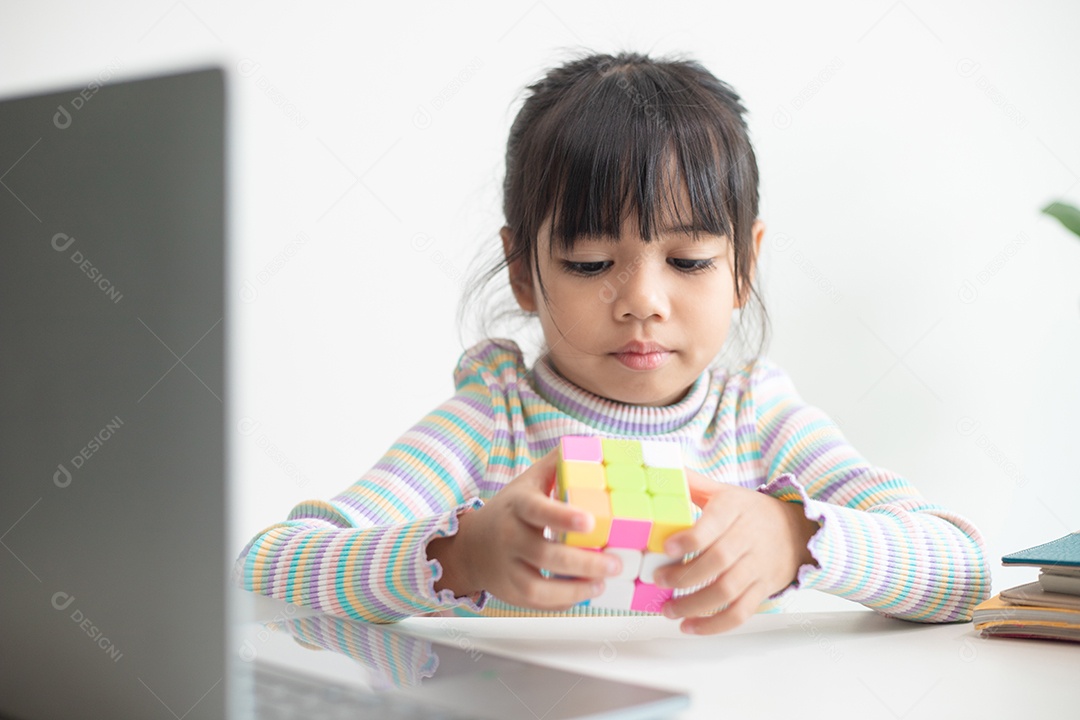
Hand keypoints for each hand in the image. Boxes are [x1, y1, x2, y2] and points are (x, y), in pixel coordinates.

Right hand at [428, 448, 622, 609]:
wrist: (471, 545)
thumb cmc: (511, 509)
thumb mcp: (529, 481)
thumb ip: (557, 464)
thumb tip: (592, 443)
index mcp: (518, 506)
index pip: (539, 511)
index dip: (563, 518)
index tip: (590, 522)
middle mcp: (509, 537)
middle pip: (545, 555)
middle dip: (584, 562)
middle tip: (615, 563)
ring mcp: (507, 567)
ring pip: (539, 586)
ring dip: (575, 588)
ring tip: (603, 582)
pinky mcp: (510, 592)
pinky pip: (538, 602)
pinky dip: (564, 600)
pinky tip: (586, 592)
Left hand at [653, 471, 818, 634]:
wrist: (798, 531)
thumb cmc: (752, 512)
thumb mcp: (726, 492)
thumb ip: (694, 484)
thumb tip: (662, 472)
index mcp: (735, 510)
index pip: (713, 524)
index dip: (689, 539)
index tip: (666, 548)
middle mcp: (748, 538)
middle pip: (718, 561)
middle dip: (684, 576)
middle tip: (659, 581)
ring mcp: (758, 566)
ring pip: (728, 591)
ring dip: (695, 605)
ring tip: (668, 610)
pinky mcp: (763, 589)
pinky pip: (741, 612)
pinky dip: (715, 625)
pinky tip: (690, 627)